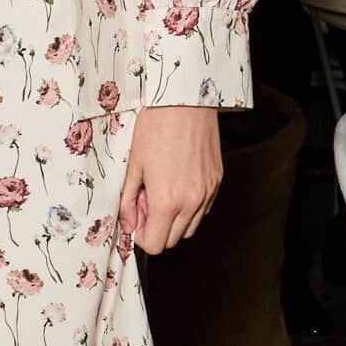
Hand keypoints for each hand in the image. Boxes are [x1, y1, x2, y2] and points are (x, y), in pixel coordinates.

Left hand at [118, 106, 221, 253]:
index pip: (155, 245)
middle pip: (173, 240)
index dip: (141, 235)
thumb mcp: (133, 166)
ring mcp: (208, 193)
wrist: (185, 101)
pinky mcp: (217, 182)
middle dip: (157, 228)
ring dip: (174, 220)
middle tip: (146, 202)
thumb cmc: (155, 127)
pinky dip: (189, 207)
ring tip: (163, 192)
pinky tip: (178, 184)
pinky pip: (203, 209)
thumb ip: (128, 202)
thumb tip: (129, 225)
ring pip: (190, 228)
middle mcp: (191, 202)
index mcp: (167, 201)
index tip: (136, 218)